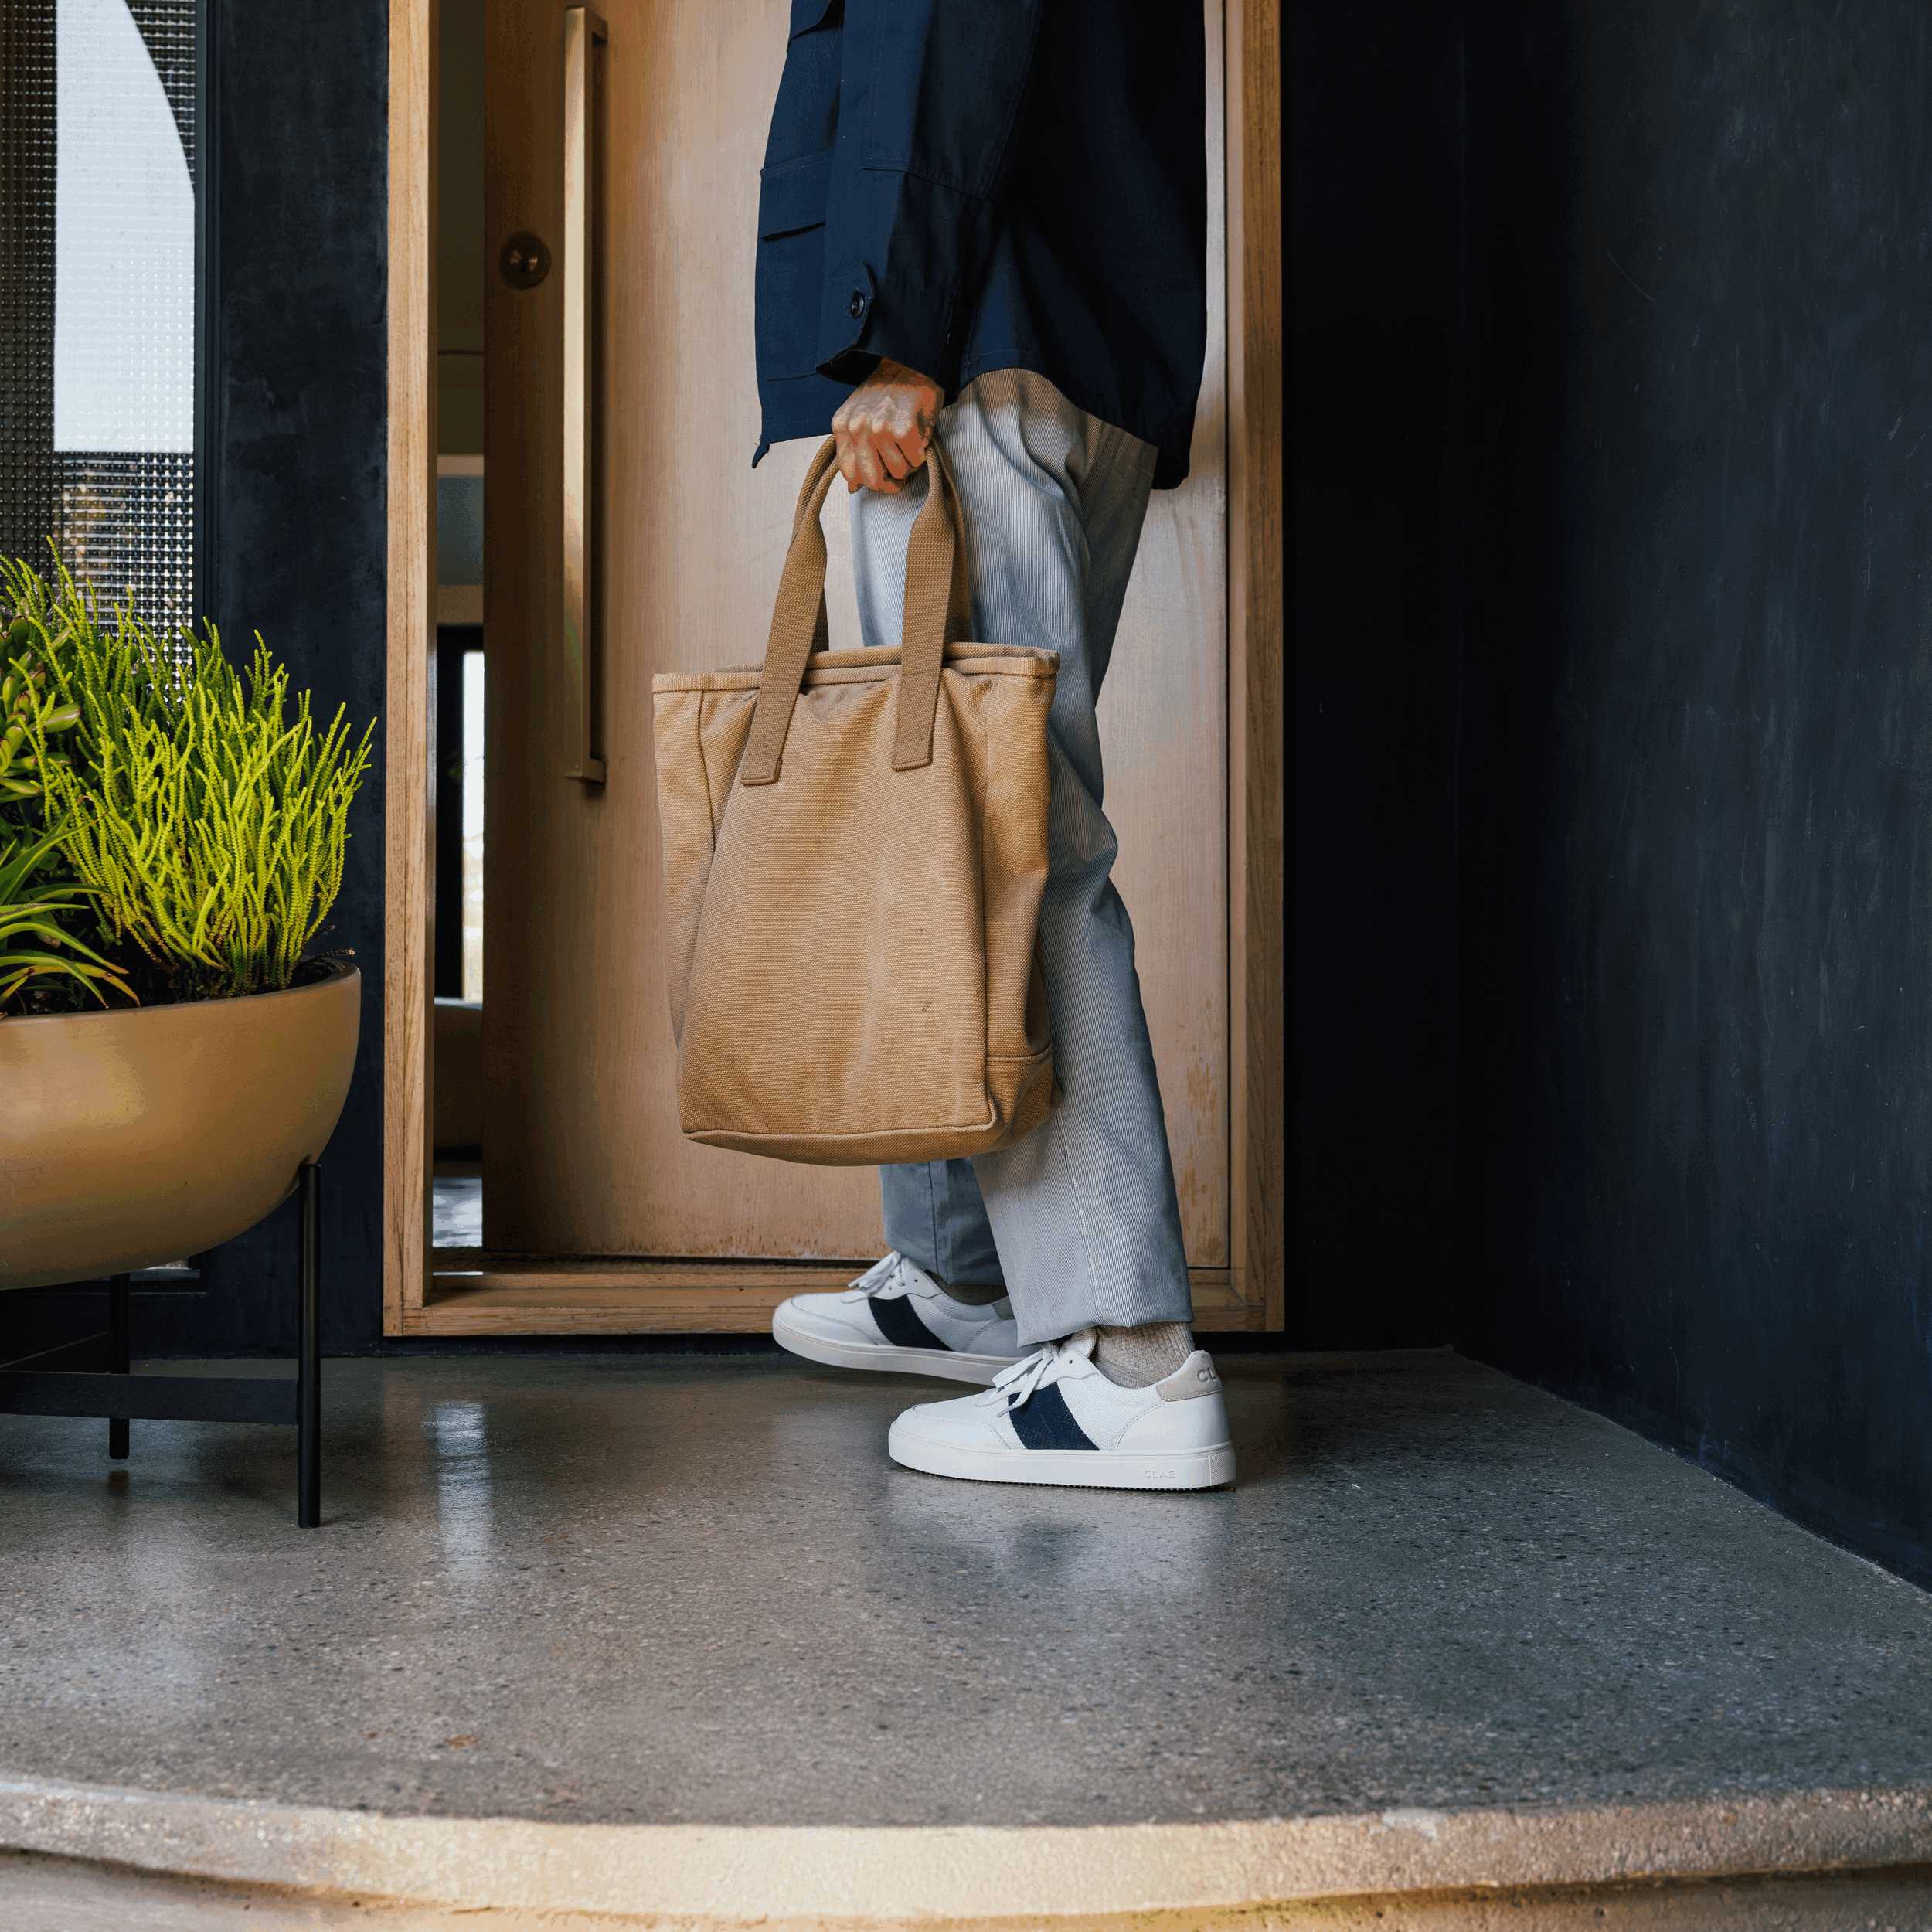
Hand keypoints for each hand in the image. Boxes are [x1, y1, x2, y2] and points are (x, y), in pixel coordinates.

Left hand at [830, 358, 942, 493]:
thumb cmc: (887, 393)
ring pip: (898, 472)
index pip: (852, 475)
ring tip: (909, 445)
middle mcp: (857, 428)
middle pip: (874, 481)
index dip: (871, 480)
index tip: (883, 474)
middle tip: (900, 468)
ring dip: (909, 464)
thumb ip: (853, 450)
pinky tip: (918, 436)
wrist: (908, 362)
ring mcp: (880, 428)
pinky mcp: (903, 429)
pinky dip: (921, 453)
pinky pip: (915, 461)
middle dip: (891, 481)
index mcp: (843, 426)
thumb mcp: (859, 417)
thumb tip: (853, 487)